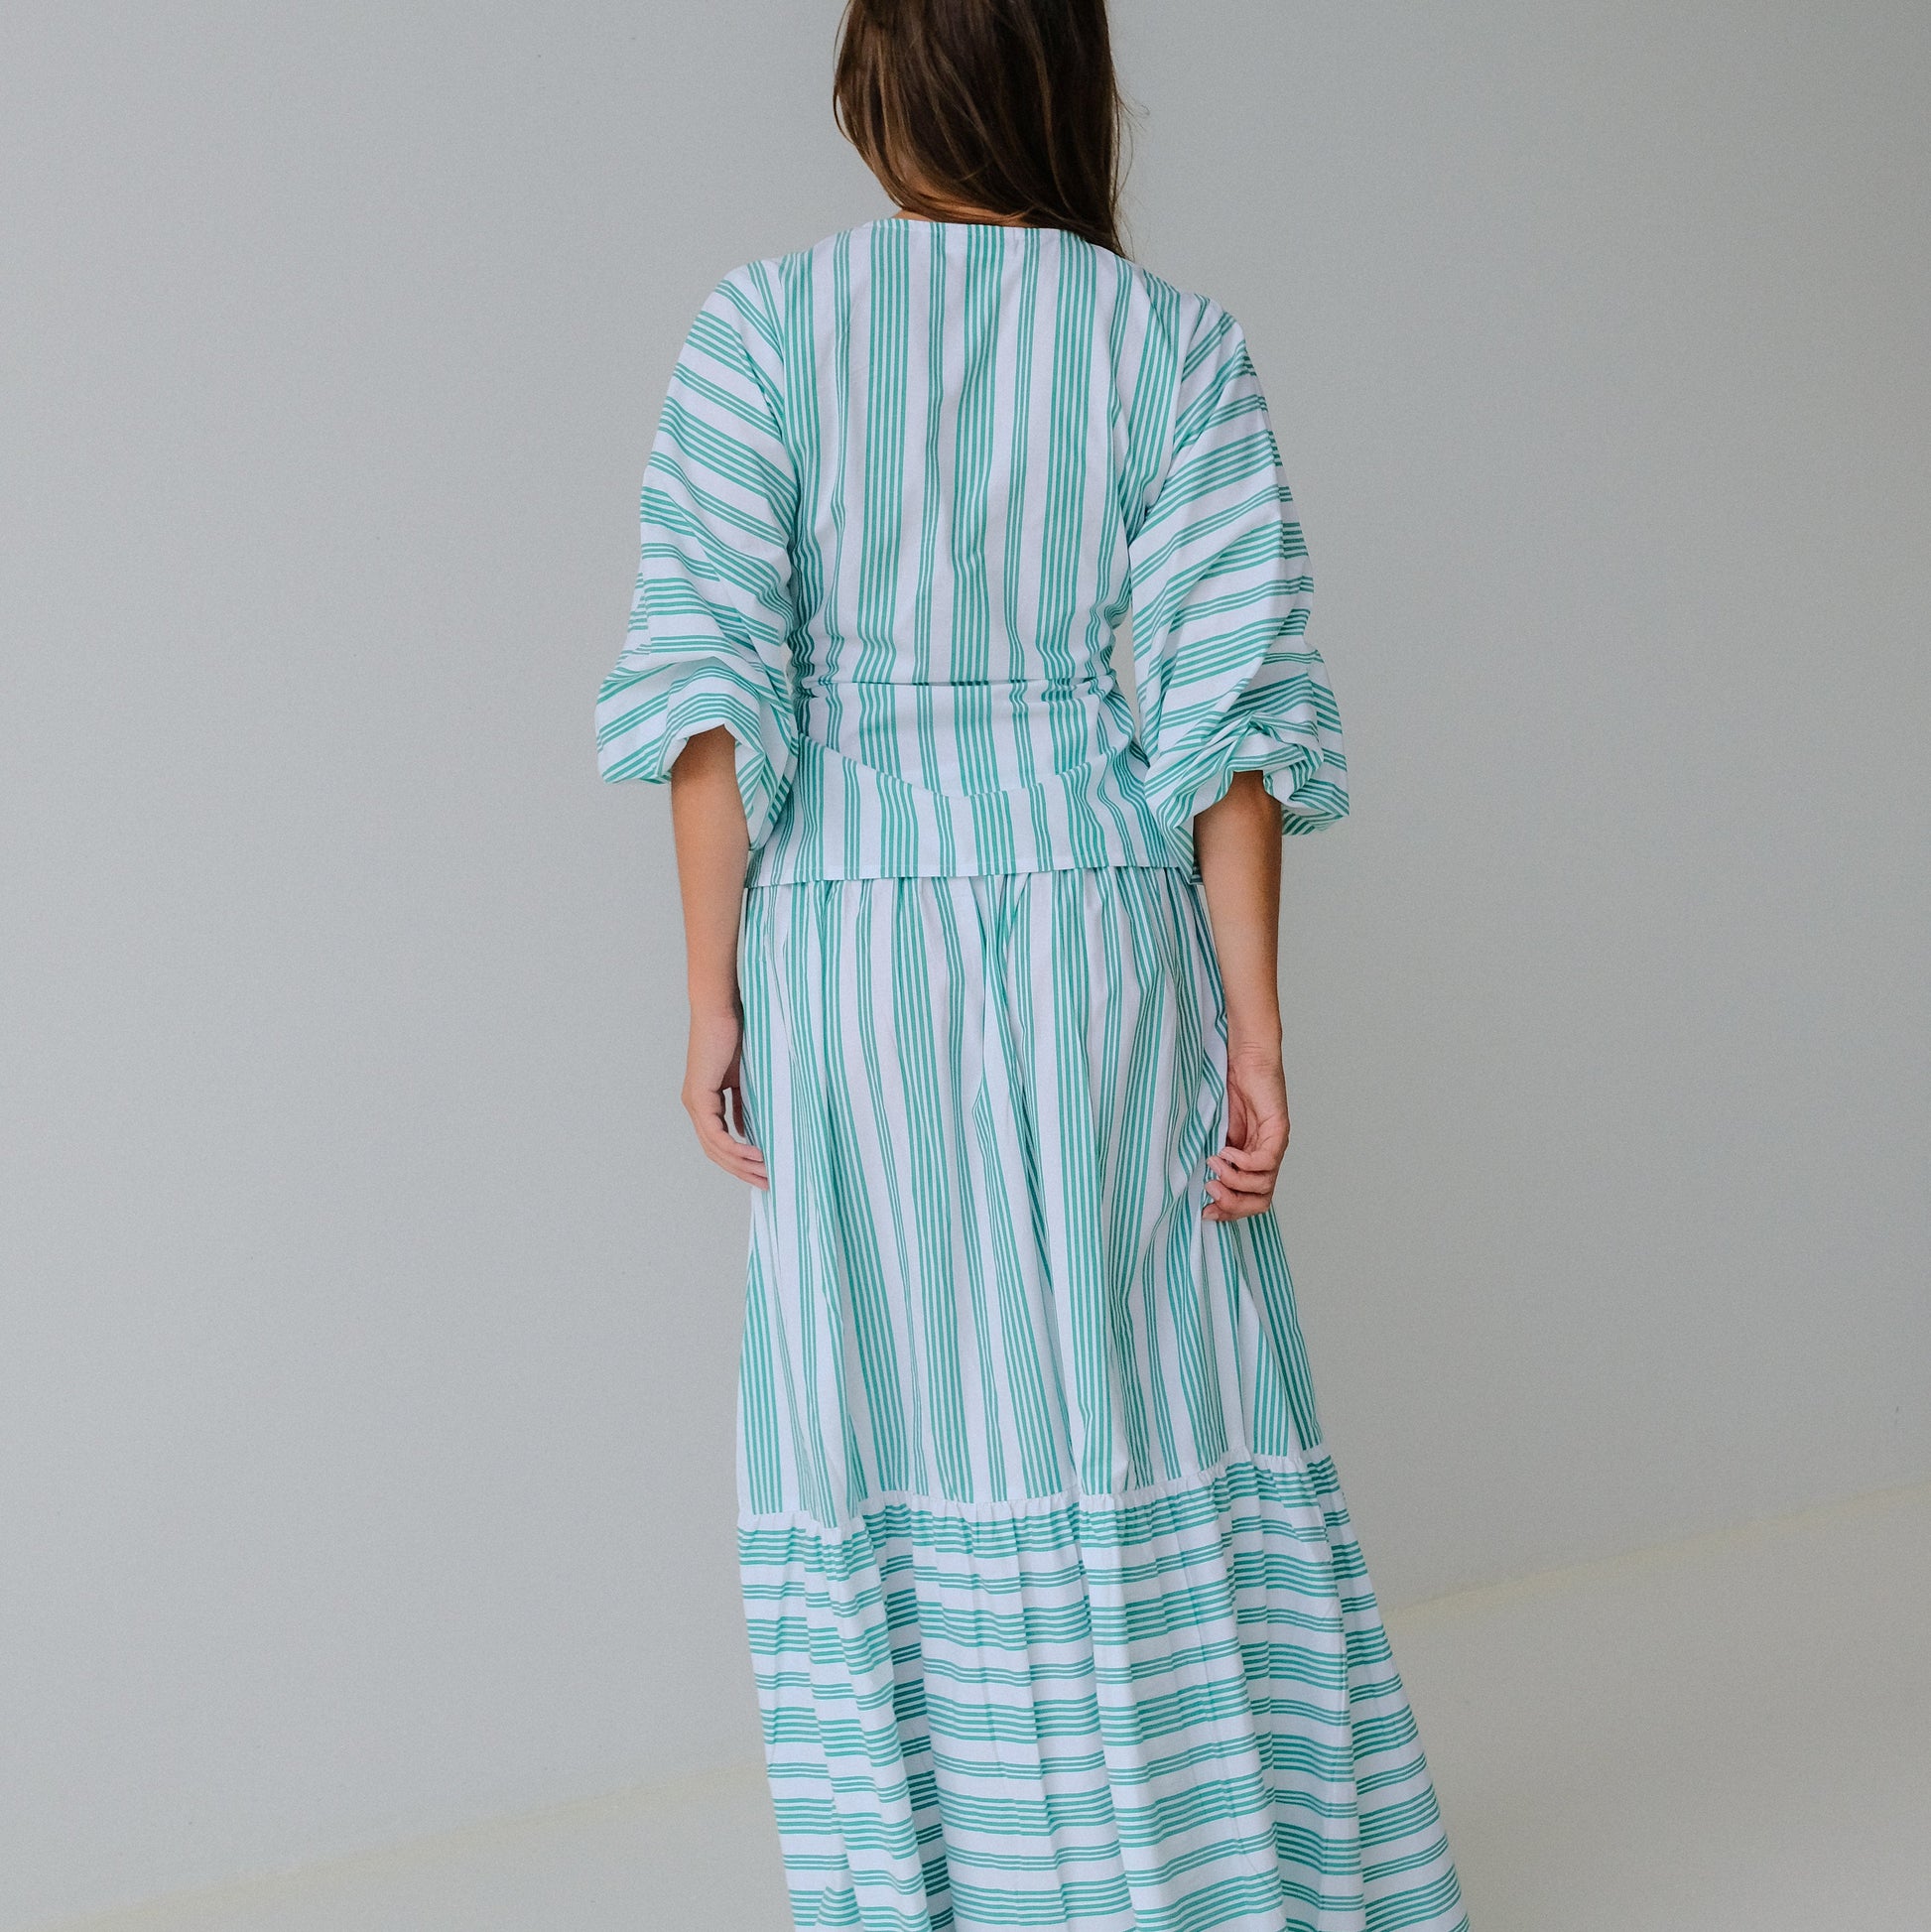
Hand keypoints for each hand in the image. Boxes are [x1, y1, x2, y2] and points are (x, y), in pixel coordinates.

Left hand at [682, 1007, 768, 1189]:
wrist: (721, 1010)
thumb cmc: (735, 1035)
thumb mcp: (742, 1079)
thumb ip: (742, 1105)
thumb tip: (745, 1130)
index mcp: (704, 1102)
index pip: (719, 1142)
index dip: (739, 1160)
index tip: (763, 1170)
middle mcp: (695, 1106)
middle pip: (716, 1152)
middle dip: (742, 1170)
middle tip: (767, 1183)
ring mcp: (695, 1103)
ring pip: (715, 1147)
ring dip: (741, 1164)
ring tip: (765, 1173)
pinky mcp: (699, 1096)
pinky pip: (716, 1133)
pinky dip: (735, 1147)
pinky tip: (755, 1155)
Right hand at [1204, 1043, 1288, 1221]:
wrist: (1245, 1056)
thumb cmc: (1229, 1087)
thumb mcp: (1215, 1130)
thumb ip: (1212, 1154)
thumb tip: (1195, 1182)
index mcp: (1253, 1160)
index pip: (1250, 1200)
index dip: (1229, 1211)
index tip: (1204, 1210)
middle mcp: (1268, 1157)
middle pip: (1260, 1200)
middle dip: (1233, 1205)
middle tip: (1211, 1191)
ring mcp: (1275, 1145)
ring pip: (1264, 1185)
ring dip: (1234, 1181)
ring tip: (1213, 1163)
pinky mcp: (1278, 1130)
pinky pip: (1265, 1161)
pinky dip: (1243, 1162)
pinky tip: (1226, 1150)